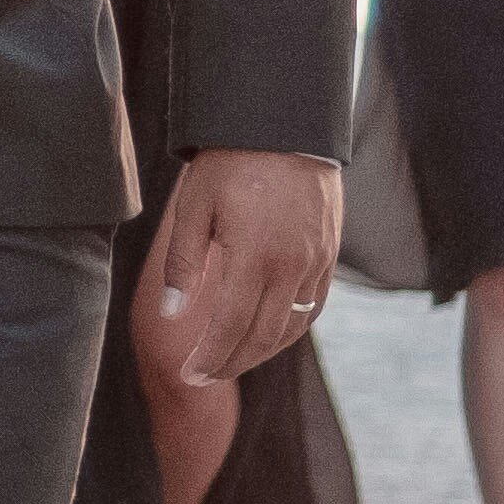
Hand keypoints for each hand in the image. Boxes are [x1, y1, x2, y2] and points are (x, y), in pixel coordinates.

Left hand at [143, 149, 340, 385]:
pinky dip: (290, 328)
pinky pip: (314, 307)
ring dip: (260, 352)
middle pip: (263, 336)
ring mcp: (316, 261)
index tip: (189, 377)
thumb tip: (173, 315)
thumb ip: (183, 265)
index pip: (231, 327)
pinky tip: (268, 335)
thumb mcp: (193, 207)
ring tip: (230, 361)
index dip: (210, 358)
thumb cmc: (230, 162)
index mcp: (254, 255)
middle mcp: (292, 265)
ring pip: (292, 327)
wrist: (285, 124)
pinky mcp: (330, 254)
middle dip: (231, 363)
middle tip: (203, 378)